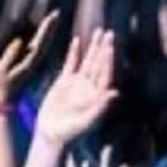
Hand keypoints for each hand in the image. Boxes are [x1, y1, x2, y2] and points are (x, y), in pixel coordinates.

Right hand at [0, 10, 58, 101]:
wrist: (1, 101)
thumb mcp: (1, 70)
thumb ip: (10, 55)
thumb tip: (19, 40)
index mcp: (28, 61)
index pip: (40, 41)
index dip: (46, 28)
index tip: (53, 17)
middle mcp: (32, 61)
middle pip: (44, 41)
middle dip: (50, 26)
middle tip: (57, 12)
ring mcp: (30, 63)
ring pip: (42, 44)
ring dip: (48, 31)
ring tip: (53, 19)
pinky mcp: (27, 64)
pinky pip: (37, 49)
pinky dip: (42, 39)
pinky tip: (44, 34)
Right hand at [34, 29, 117, 145]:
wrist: (51, 136)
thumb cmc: (70, 133)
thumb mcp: (86, 121)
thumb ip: (100, 107)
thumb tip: (115, 93)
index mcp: (97, 96)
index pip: (105, 74)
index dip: (108, 59)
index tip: (110, 46)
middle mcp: (90, 87)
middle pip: (99, 64)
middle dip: (104, 48)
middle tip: (109, 32)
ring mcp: (78, 84)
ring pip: (88, 61)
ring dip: (93, 46)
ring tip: (99, 31)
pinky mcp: (64, 82)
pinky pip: (71, 64)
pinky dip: (74, 53)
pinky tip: (77, 40)